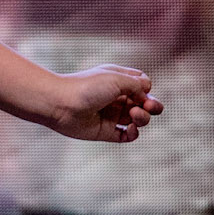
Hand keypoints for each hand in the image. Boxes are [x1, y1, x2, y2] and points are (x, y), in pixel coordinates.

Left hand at [44, 66, 162, 144]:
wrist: (61, 104)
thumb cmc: (87, 86)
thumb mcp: (117, 78)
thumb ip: (137, 85)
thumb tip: (146, 96)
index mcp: (118, 81)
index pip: (143, 85)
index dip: (147, 88)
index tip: (141, 89)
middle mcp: (116, 98)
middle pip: (145, 104)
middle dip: (153, 106)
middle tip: (149, 106)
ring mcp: (111, 115)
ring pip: (138, 119)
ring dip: (143, 118)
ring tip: (134, 114)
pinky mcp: (106, 131)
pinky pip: (128, 136)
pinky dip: (134, 133)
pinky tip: (131, 128)